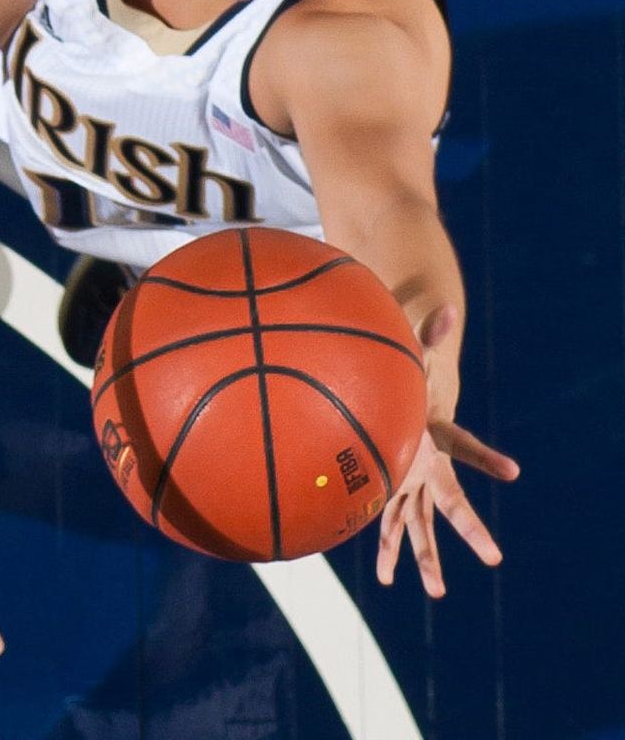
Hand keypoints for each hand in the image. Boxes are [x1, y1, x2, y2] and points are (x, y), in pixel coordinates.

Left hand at [376, 306, 519, 595]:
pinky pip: (388, 523)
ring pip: (422, 527)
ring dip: (425, 558)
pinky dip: (386, 548)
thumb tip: (445, 306)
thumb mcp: (419, 356)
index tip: (514, 472)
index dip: (489, 458)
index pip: (468, 446)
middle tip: (495, 556)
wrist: (406, 406)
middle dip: (471, 530)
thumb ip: (428, 333)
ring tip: (436, 593)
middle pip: (453, 504)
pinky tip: (384, 578)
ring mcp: (411, 483)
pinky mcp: (390, 490)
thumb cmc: (412, 380)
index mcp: (436, 438)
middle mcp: (429, 468)